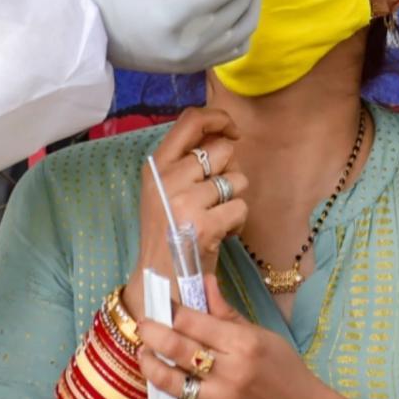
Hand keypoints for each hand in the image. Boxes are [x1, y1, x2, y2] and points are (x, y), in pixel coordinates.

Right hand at [121, 108, 248, 314]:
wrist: (160, 280)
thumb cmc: (169, 232)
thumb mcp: (164, 190)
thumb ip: (187, 161)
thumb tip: (225, 134)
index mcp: (156, 166)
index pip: (190, 120)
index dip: (218, 118)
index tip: (232, 131)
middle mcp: (168, 179)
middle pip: (223, 151)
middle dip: (229, 172)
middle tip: (214, 198)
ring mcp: (185, 201)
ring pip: (237, 180)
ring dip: (234, 200)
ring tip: (214, 218)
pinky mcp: (206, 224)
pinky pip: (241, 207)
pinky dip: (237, 223)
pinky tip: (220, 234)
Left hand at [136, 276, 375, 398]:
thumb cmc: (285, 373)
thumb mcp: (263, 337)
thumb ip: (227, 314)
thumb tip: (203, 282)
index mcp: (243, 344)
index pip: (192, 320)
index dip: (170, 310)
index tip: (161, 306)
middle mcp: (229, 374)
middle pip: (174, 347)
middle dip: (151, 333)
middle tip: (144, 327)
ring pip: (169, 381)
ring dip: (150, 365)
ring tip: (145, 355)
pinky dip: (172, 396)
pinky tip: (170, 386)